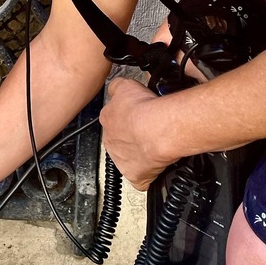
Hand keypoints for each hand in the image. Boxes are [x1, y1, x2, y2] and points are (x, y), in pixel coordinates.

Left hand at [99, 76, 173, 190]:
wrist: (158, 130)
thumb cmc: (144, 109)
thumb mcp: (125, 85)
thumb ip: (117, 87)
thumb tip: (116, 86)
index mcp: (107, 120)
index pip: (114, 120)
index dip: (128, 118)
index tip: (139, 117)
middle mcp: (112, 142)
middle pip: (121, 140)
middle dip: (134, 137)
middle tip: (149, 131)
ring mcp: (122, 161)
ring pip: (130, 159)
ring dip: (141, 154)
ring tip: (155, 145)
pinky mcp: (135, 176)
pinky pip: (141, 179)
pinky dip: (149, 175)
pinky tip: (157, 165)